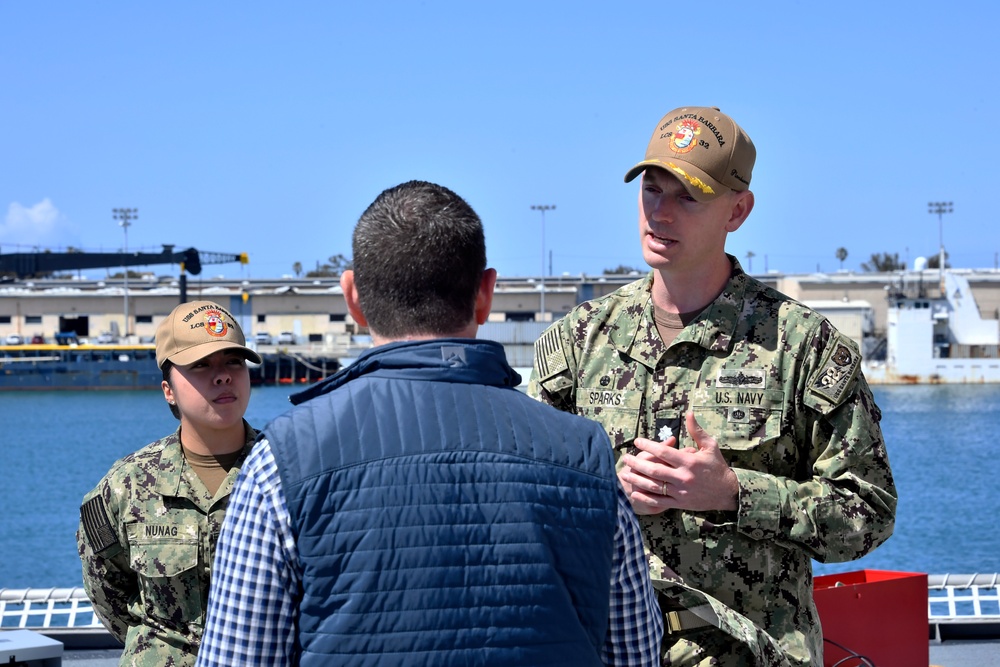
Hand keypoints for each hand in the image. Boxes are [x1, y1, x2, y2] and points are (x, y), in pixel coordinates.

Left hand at [619, 411, 738, 513]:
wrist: (728, 492)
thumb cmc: (718, 466)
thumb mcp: (710, 446)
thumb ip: (697, 431)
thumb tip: (689, 413)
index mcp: (689, 462)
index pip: (663, 452)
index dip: (648, 445)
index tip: (637, 441)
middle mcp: (683, 477)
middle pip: (654, 470)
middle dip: (637, 463)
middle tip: (625, 458)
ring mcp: (681, 492)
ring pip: (654, 486)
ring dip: (637, 480)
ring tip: (625, 474)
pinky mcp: (680, 503)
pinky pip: (659, 501)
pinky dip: (646, 497)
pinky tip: (634, 493)